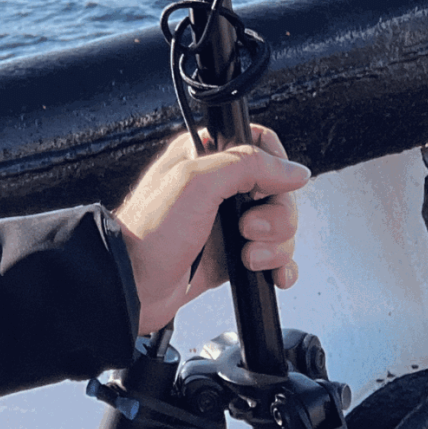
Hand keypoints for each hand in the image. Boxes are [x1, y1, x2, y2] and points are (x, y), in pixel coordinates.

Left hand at [114, 125, 308, 334]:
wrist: (135, 284)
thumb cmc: (149, 231)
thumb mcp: (196, 184)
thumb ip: (246, 166)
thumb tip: (293, 169)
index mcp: (204, 156)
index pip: (259, 144)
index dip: (275, 166)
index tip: (267, 188)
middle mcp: (219, 186)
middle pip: (278, 190)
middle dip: (275, 216)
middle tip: (247, 229)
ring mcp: (228, 221)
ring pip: (280, 226)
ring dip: (275, 245)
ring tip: (247, 255)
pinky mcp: (234, 253)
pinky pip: (275, 255)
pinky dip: (280, 265)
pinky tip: (271, 273)